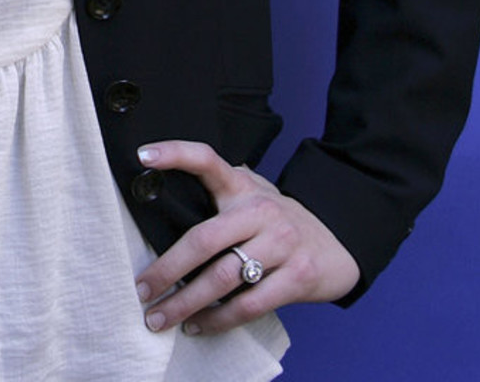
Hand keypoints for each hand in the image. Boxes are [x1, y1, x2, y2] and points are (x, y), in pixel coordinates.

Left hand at [133, 140, 359, 333]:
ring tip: (160, 318)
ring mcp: (282, 244)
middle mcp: (261, 211)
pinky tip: (197, 326)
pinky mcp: (298, 277)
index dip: (175, 153)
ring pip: (223, 278)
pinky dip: (218, 320)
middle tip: (142, 290)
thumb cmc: (277, 220)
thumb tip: (162, 197)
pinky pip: (249, 305)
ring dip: (186, 303)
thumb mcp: (251, 193)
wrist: (337, 243)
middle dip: (167, 269)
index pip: (207, 159)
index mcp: (242, 185)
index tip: (142, 156)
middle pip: (204, 239)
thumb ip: (217, 191)